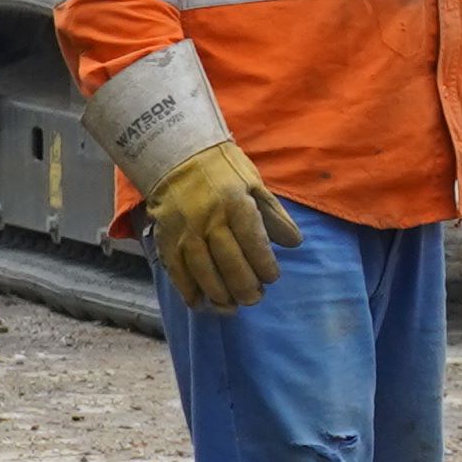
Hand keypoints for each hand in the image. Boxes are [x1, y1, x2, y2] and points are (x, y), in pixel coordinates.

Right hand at [146, 141, 285, 314]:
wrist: (177, 155)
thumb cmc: (223, 169)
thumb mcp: (254, 183)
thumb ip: (274, 215)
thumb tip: (294, 242)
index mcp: (235, 203)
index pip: (253, 242)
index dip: (264, 264)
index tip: (272, 277)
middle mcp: (209, 219)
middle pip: (229, 262)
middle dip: (244, 286)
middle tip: (255, 298)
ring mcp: (185, 231)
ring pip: (203, 271)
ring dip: (219, 294)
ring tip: (233, 306)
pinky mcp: (166, 239)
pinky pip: (177, 271)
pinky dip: (189, 290)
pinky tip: (201, 303)